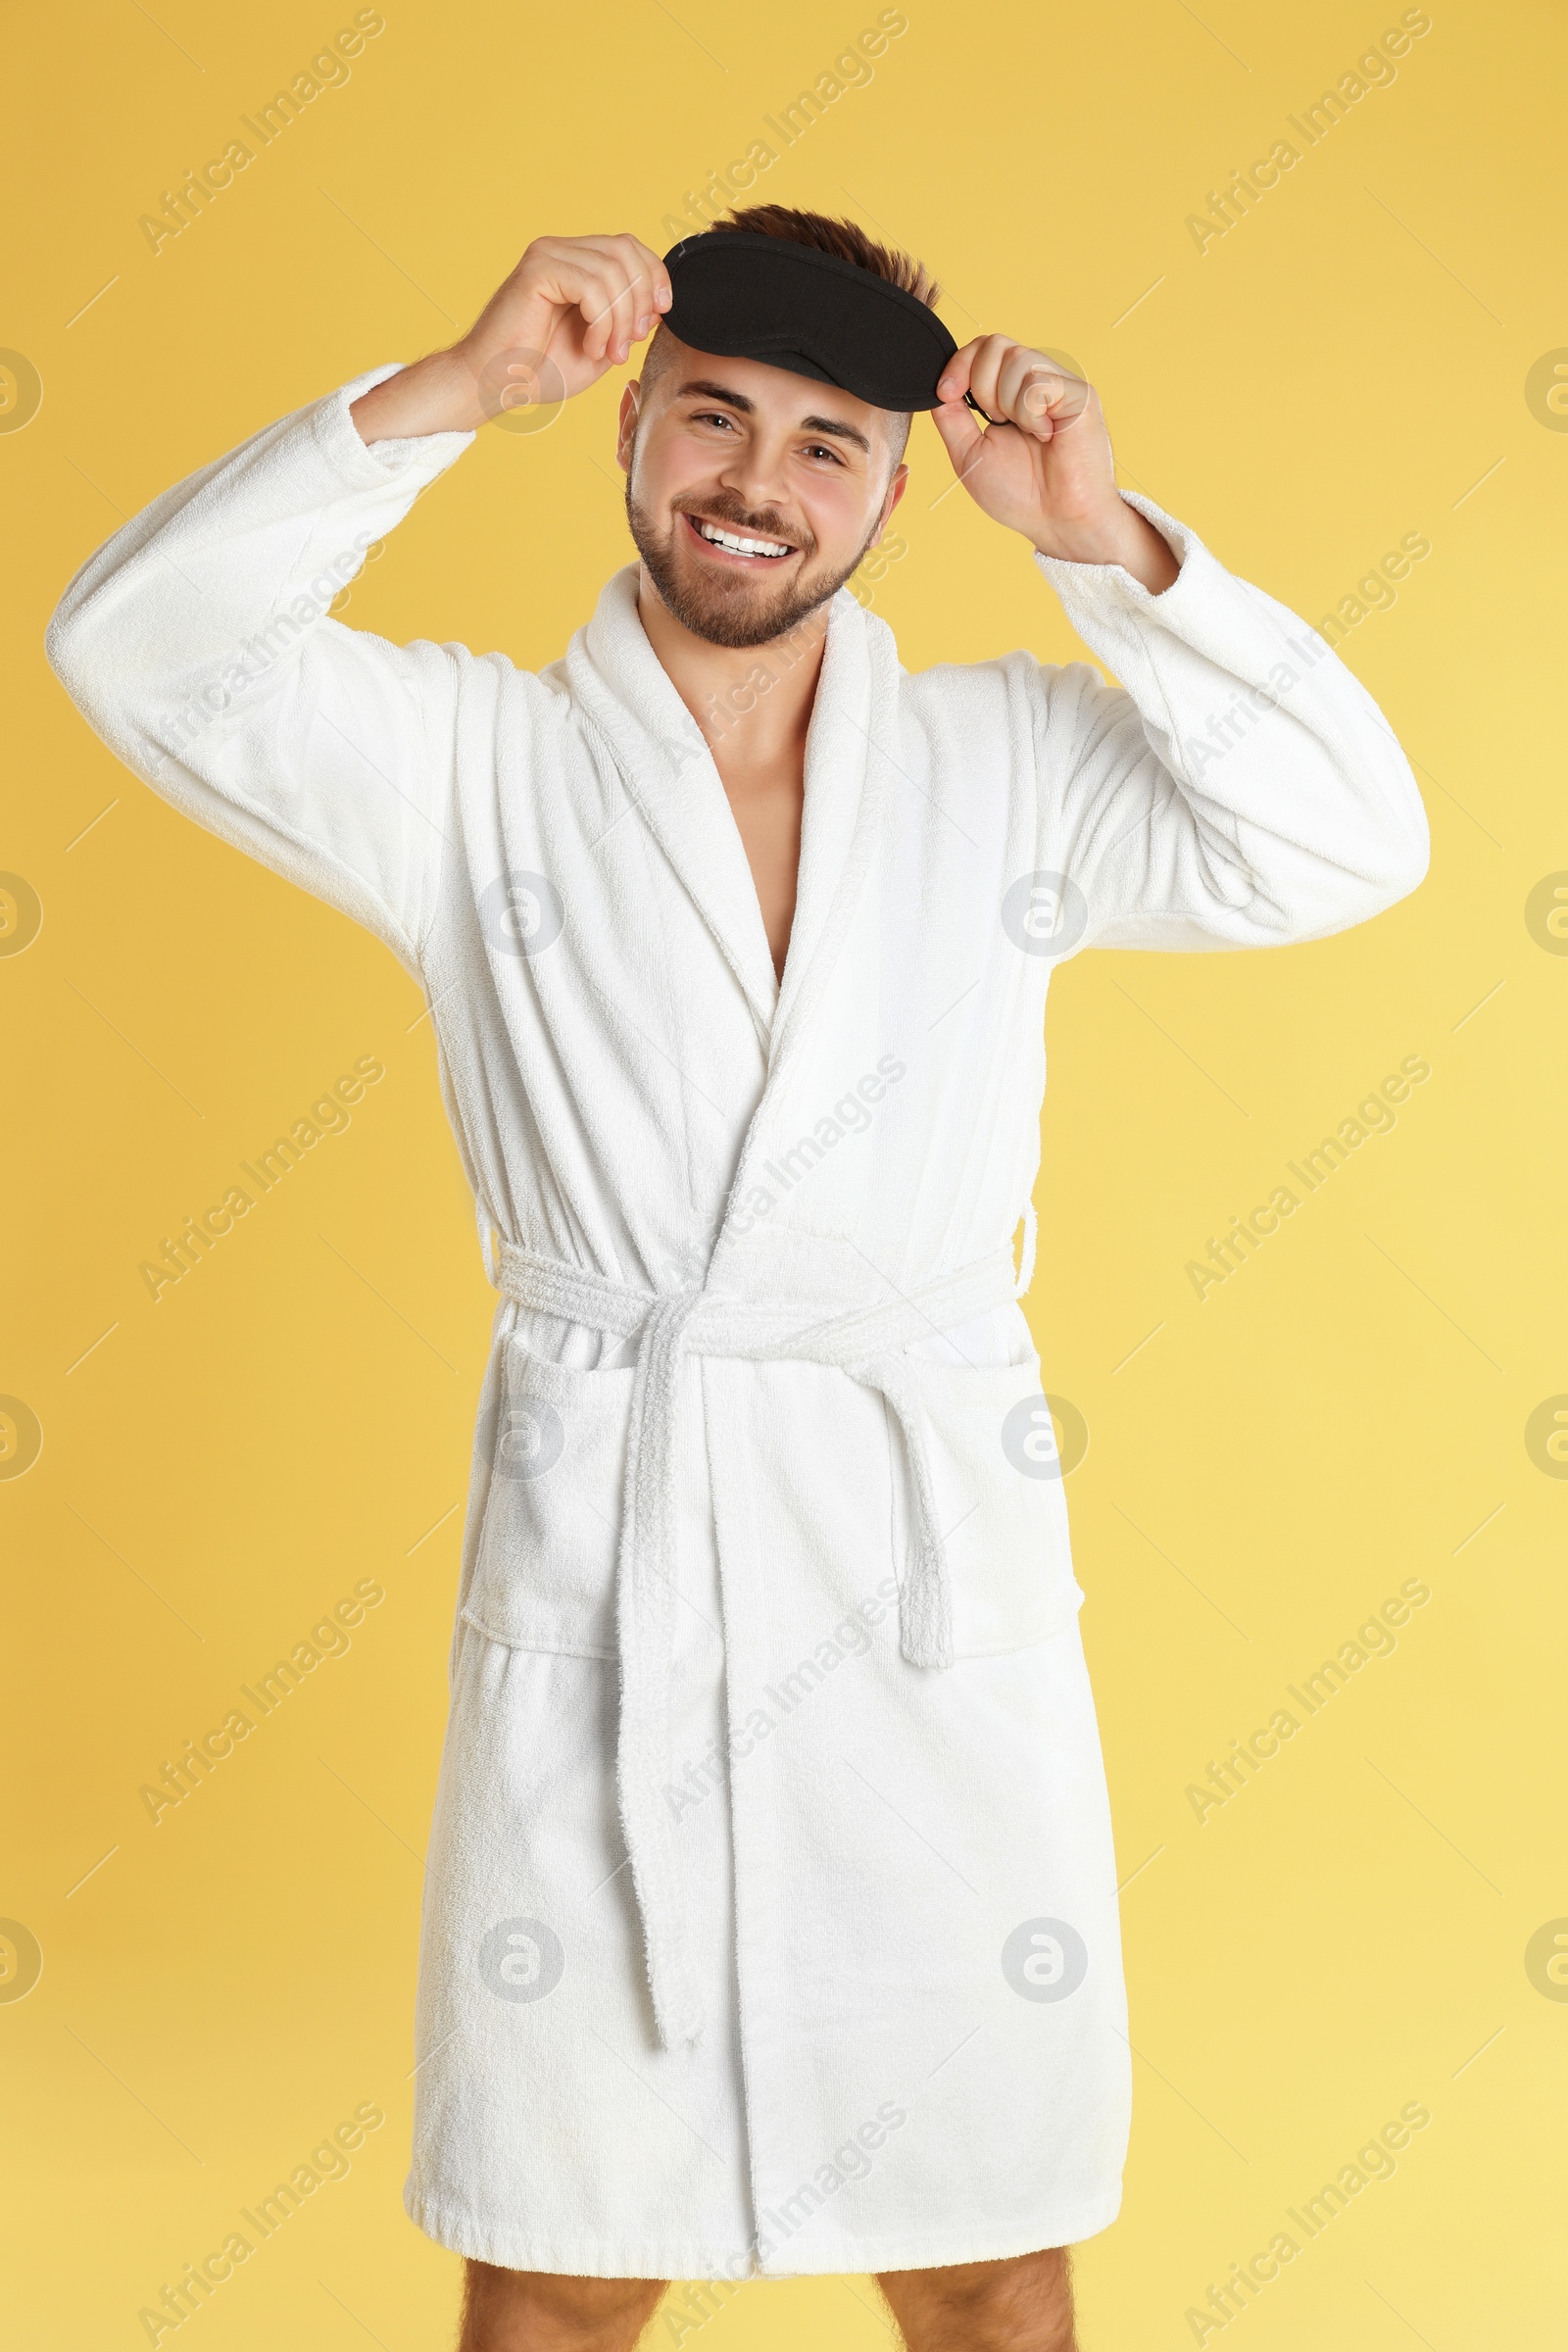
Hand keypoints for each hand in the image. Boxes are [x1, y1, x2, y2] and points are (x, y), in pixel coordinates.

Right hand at [350, 233, 671, 442]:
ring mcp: (549, 255)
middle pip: (626, 252)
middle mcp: (562, 250)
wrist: (497, 384)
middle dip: (641, 300)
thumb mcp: (600, 345)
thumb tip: (655, 304)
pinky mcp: (538, 269)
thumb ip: (626, 320)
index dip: (654, 276)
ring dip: (619, 320)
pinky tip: (589, 346)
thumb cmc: (539, 369)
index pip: (629, 247)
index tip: (661, 313)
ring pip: (612, 271)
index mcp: (576, 261)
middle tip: (629, 343)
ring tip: (607, 352)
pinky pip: (592, 286)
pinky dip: (601, 322)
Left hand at [930, 336, 1177, 592]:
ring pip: (1016, 358)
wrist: (1056, 520)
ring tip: (1027, 434)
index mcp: (1009, 393)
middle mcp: (1034, 382)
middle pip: (994, 344)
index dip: (959, 363)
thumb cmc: (1020, 494)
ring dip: (1007, 403)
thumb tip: (937, 385)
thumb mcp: (969, 453)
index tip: (946, 392)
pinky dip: (1031, 414)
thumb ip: (951, 416)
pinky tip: (1046, 436)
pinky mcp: (1079, 393)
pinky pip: (1038, 382)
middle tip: (996, 422)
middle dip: (980, 385)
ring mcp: (1058, 385)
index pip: (982, 349)